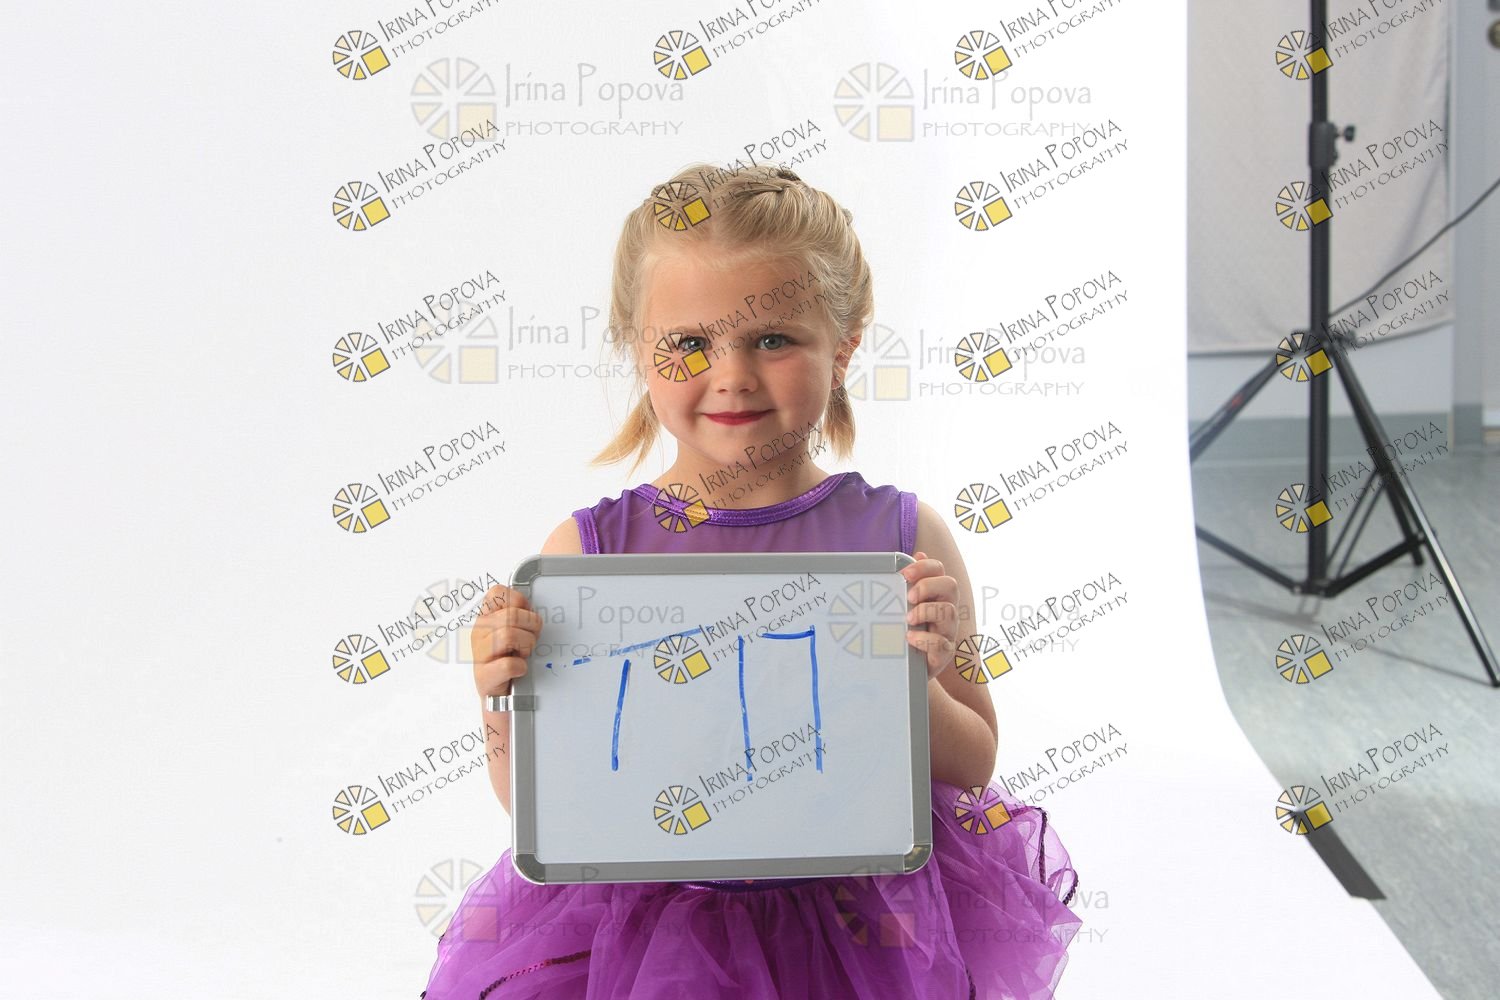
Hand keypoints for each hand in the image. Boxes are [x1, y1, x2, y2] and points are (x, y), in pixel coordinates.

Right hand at [472, 584, 542, 701]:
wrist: (502, 700)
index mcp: (486, 619)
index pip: (496, 593)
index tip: (526, 614)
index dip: (518, 601)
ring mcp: (479, 655)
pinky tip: (521, 669)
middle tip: (532, 638)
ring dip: (526, 645)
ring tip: (525, 654)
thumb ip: (521, 618)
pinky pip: (507, 665)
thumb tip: (536, 610)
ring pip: (507, 635)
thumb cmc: (510, 663)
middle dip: (530, 625)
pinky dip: (520, 667)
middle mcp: (479, 633)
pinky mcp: (484, 677)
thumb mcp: (515, 635)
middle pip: (510, 615)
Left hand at [900, 551, 958, 681]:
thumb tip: (919, 553)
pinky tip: (910, 638)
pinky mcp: (943, 653)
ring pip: (949, 612)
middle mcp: (946, 609)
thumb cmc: (907, 631)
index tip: (904, 573)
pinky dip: (925, 639)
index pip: (939, 570)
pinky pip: (942, 643)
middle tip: (909, 596)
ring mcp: (947, 631)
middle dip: (928, 586)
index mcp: (936, 594)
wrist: (906, 668)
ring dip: (926, 611)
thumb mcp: (903, 606)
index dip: (924, 567)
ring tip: (908, 619)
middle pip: (950, 586)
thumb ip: (910, 582)